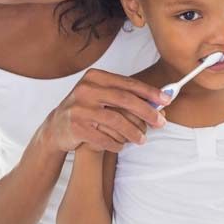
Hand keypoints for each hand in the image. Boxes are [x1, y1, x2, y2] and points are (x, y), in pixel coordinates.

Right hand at [46, 68, 170, 152]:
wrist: (57, 126)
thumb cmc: (86, 108)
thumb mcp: (101, 95)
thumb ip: (125, 95)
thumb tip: (159, 100)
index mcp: (94, 76)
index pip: (127, 83)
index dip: (149, 92)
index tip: (167, 99)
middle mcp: (85, 89)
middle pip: (124, 99)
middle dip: (146, 111)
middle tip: (161, 122)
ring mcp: (79, 108)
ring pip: (115, 120)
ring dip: (133, 132)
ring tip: (142, 139)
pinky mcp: (76, 127)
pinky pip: (104, 138)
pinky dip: (116, 144)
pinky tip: (121, 146)